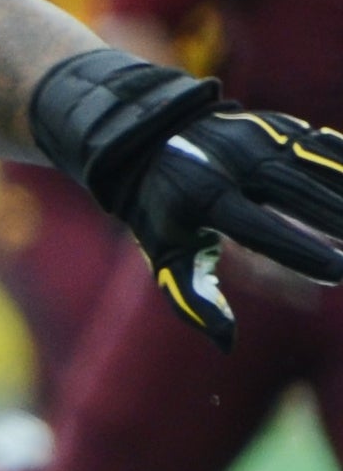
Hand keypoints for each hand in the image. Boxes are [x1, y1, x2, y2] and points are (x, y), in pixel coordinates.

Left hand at [33, 50, 342, 345]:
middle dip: (341, 220)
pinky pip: (324, 145)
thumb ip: (194, 298)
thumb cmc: (163, 211)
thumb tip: (226, 344)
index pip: (258, 227)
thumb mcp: (166, 254)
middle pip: (298, 193)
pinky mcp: (277, 125)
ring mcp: (258, 138)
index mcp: (203, 198)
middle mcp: (233, 163)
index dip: (300, 249)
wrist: (147, 138)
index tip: (337, 272)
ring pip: (317, 166)